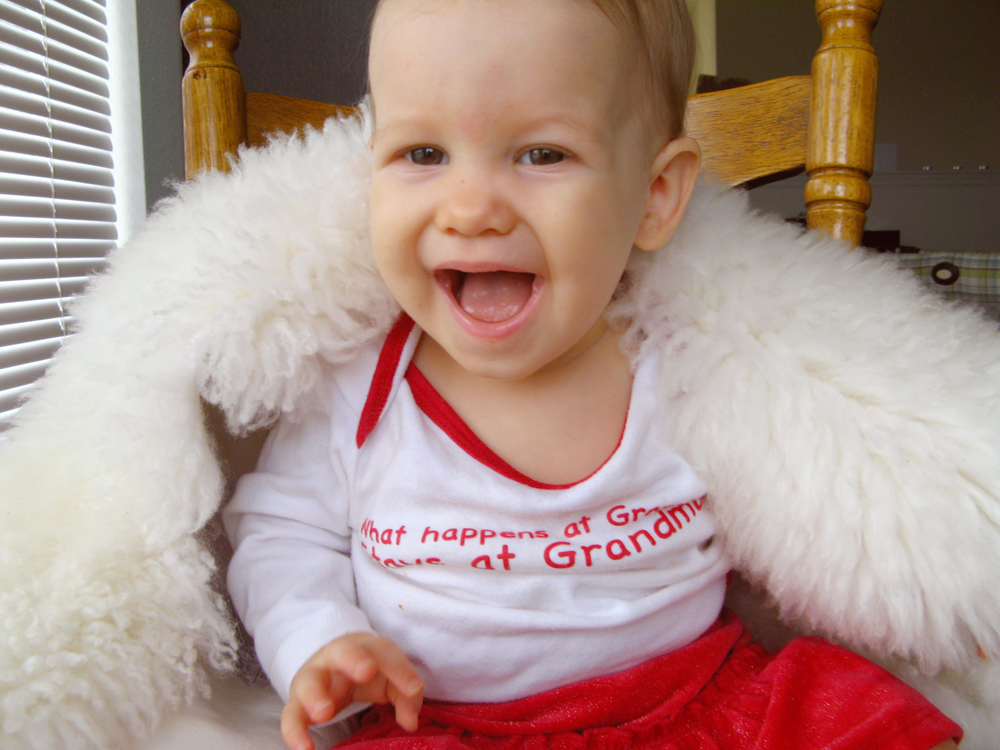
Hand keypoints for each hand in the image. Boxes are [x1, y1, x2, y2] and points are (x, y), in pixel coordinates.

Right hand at [281, 632, 423, 749]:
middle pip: (343, 651)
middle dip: (354, 659)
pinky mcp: (296, 702)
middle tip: (366, 671)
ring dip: (316, 696)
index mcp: (366, 648)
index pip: (384, 652)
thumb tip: (410, 722)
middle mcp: (337, 657)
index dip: (400, 669)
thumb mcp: (389, 680)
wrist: (330, 665)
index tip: (415, 689)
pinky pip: (291, 715)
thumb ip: (405, 697)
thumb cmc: (368, 674)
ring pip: (309, 681)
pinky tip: (304, 748)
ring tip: (325, 713)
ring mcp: (314, 677)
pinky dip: (294, 731)